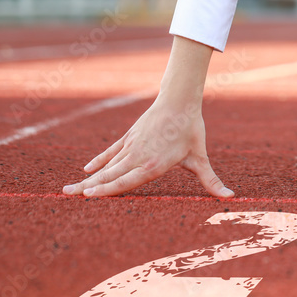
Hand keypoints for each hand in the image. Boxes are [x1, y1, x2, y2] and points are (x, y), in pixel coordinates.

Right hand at [62, 95, 232, 197]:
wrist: (180, 99)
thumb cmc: (191, 129)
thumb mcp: (200, 157)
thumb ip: (211, 180)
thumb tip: (230, 196)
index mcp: (153, 165)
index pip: (126, 182)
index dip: (107, 190)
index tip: (88, 197)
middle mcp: (138, 157)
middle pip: (109, 176)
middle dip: (88, 188)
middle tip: (66, 197)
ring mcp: (131, 146)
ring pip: (106, 166)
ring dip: (88, 178)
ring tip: (68, 189)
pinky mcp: (129, 136)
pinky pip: (110, 152)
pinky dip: (98, 160)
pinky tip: (86, 169)